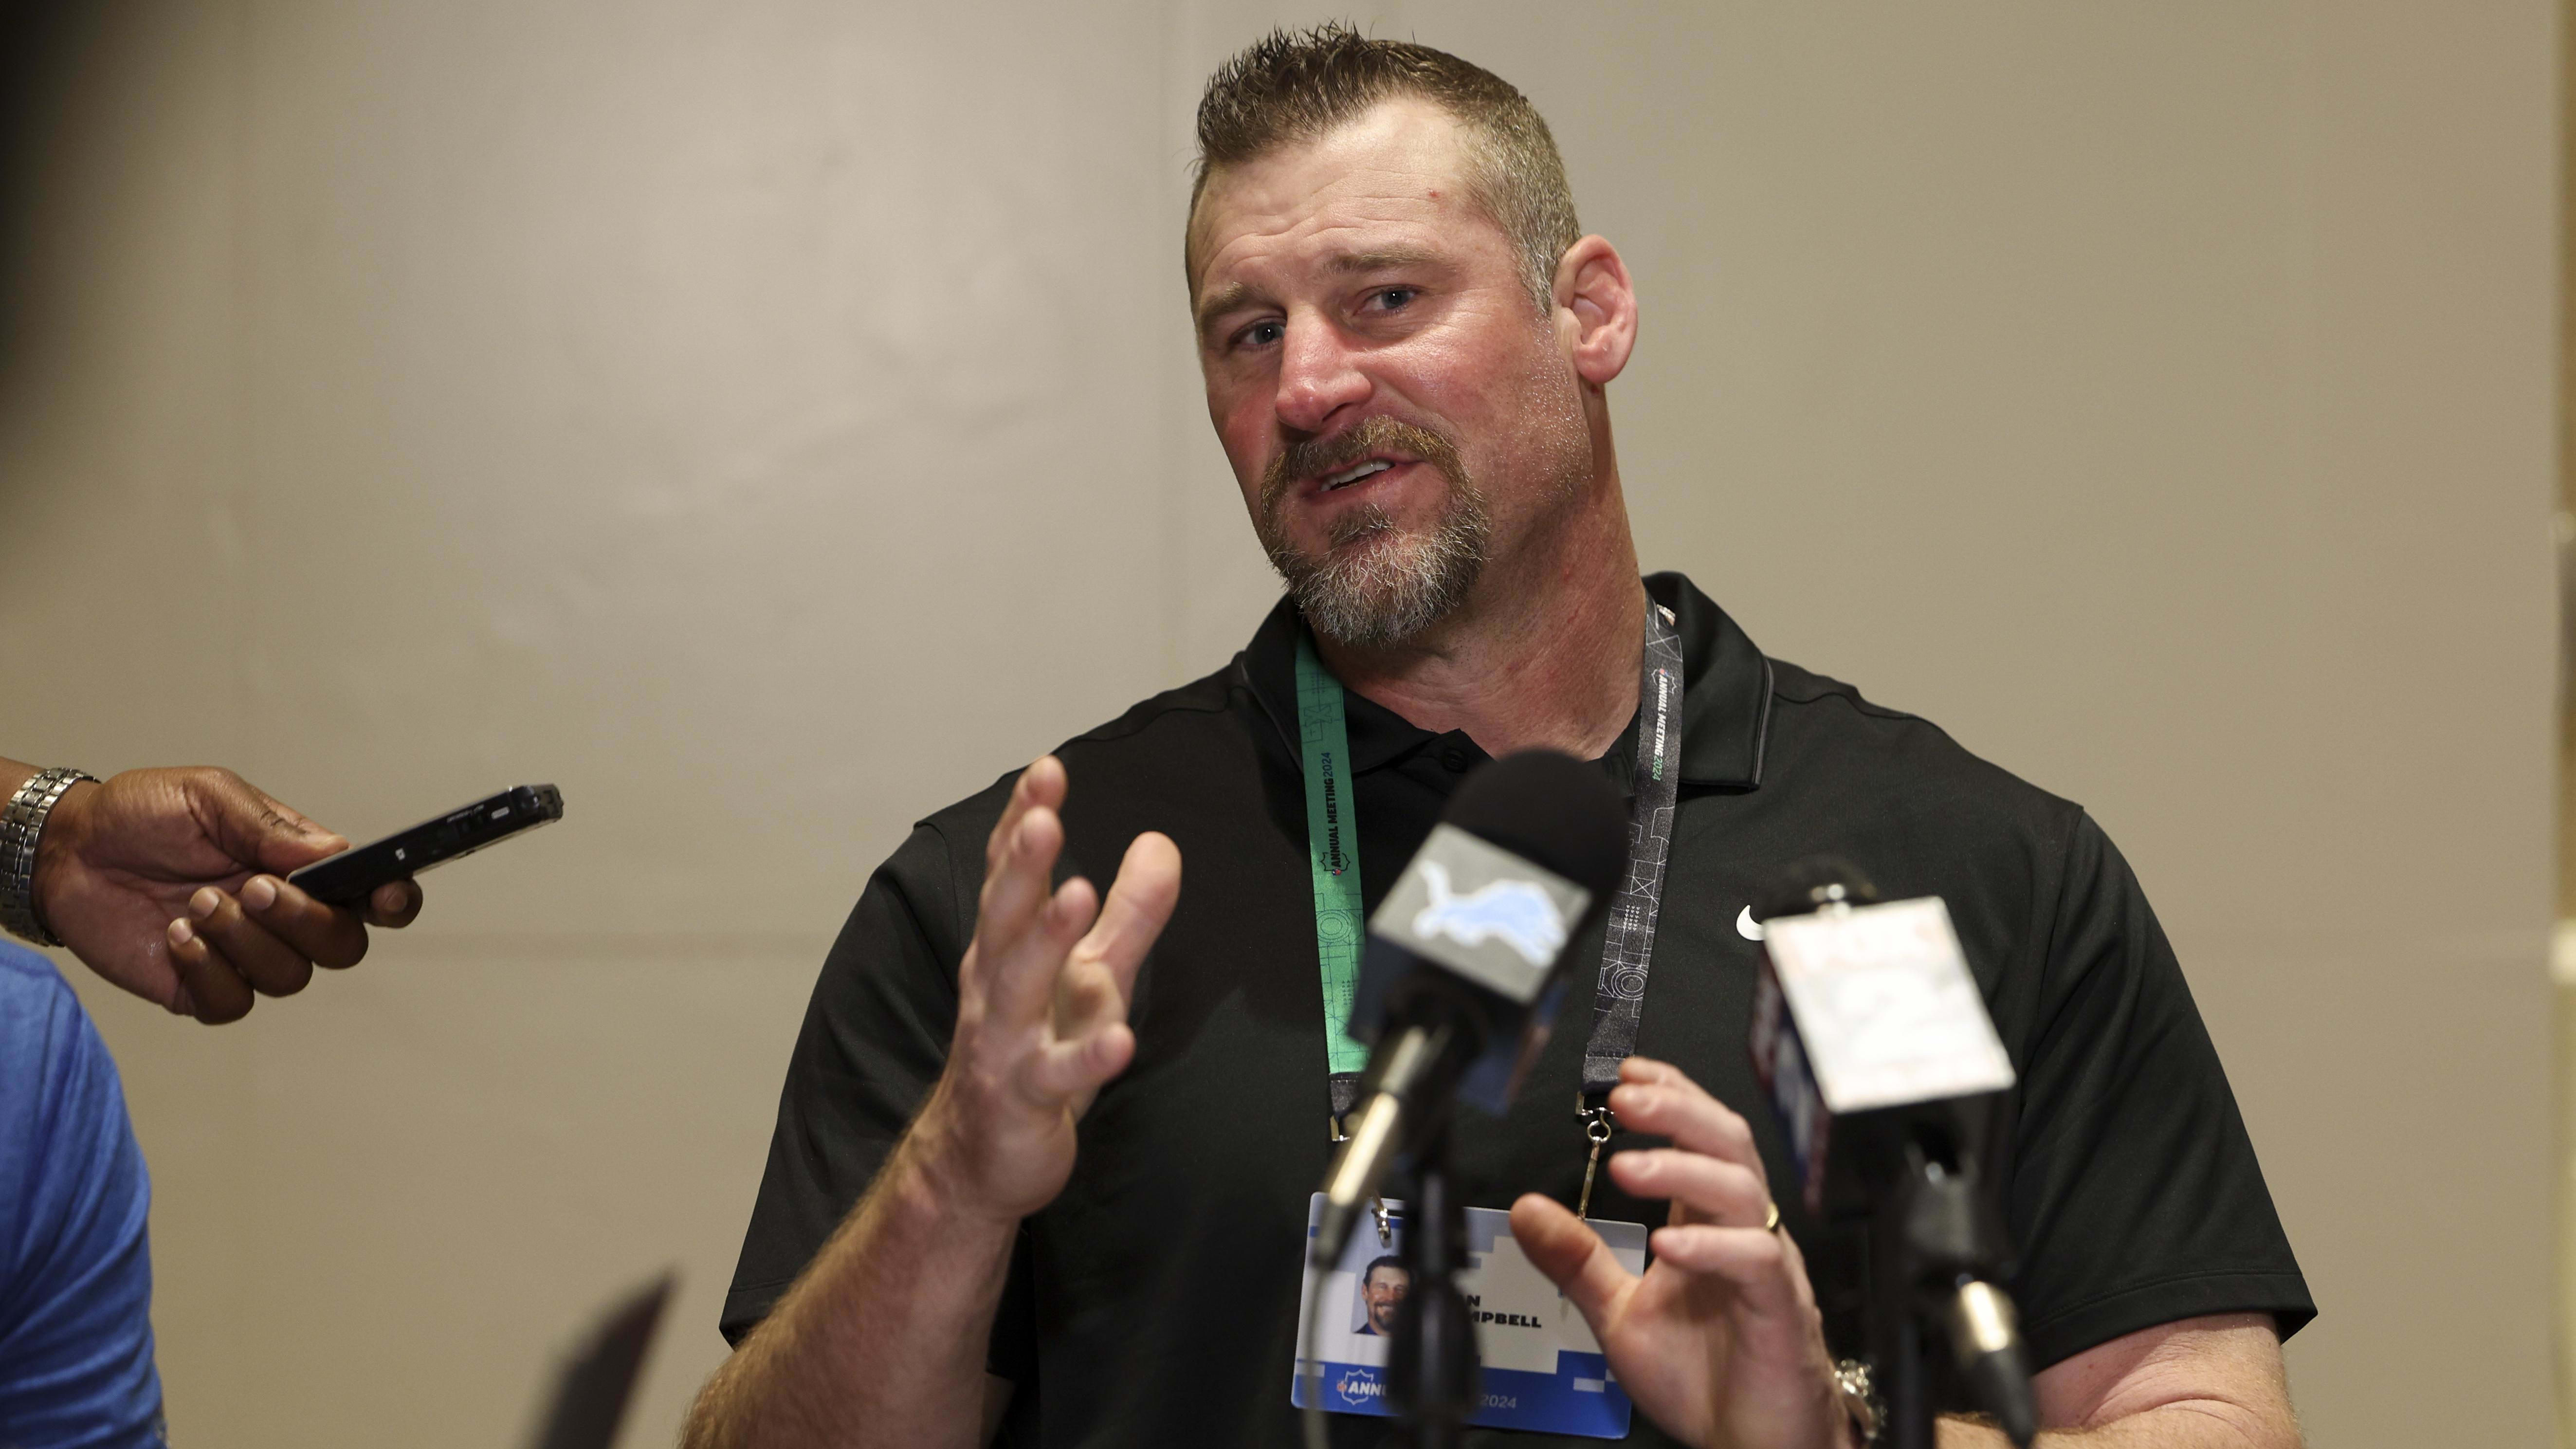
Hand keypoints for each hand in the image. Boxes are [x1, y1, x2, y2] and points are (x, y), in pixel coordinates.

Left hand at [29, 766, 424, 1022]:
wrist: (68, 852)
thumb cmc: (142, 815)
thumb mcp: (209, 796)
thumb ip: (271, 826)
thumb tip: (333, 852)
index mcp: (302, 868)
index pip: (371, 895)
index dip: (394, 901)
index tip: (386, 897)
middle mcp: (285, 918)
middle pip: (343, 946)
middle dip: (305, 921)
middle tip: (253, 888)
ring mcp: (247, 957)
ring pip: (290, 977)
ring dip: (244, 941)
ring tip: (194, 903)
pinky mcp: (203, 989)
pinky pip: (234, 1004)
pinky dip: (208, 970)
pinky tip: (175, 937)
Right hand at [906, 756, 1181, 1222]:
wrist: (980, 1157)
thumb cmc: (1037, 1053)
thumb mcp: (1095, 976)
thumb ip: (1129, 913)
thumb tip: (1161, 841)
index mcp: (1008, 949)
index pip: (1010, 874)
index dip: (1023, 821)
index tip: (1046, 769)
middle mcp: (996, 987)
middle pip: (1004, 916)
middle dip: (1021, 864)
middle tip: (1041, 816)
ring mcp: (1004, 1043)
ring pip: (1019, 984)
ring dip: (1045, 938)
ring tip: (1076, 892)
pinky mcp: (1024, 1099)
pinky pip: (1056, 1076)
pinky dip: (1087, 1058)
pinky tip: (1122, 1040)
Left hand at [1511, 1057, 1849, 1448]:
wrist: (1756, 1444)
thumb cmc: (1704, 1378)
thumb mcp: (1620, 1312)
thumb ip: (1578, 1260)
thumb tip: (1526, 1208)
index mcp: (1708, 1223)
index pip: (1698, 1135)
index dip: (1668, 1093)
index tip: (1623, 1070)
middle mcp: (1743, 1232)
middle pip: (1726, 1142)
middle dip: (1677, 1108)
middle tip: (1626, 1094)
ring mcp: (1767, 1266)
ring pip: (1742, 1189)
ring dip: (1681, 1168)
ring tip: (1628, 1166)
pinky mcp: (1780, 1309)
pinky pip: (1757, 1260)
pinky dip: (1711, 1246)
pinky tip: (1670, 1244)